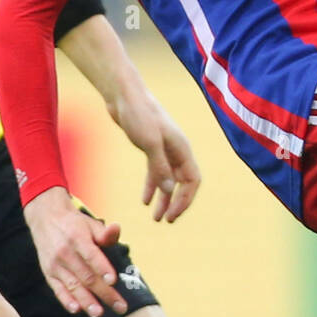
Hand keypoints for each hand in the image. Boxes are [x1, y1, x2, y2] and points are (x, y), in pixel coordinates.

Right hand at [24, 187, 127, 316]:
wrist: (46, 219)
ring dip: (87, 301)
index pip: (91, 255)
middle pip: (86, 276)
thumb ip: (105, 233)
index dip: (102, 268)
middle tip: (120, 306)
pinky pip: (58, 289)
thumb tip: (116, 229)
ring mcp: (55, 264)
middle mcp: (65, 252)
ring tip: (99, 313)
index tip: (113, 281)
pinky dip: (66, 300)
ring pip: (73, 286)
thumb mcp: (90, 224)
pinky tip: (76, 309)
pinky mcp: (49, 273)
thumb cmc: (75, 224)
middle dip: (104, 293)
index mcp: (77, 237)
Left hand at [105, 89, 200, 221]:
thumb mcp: (150, 142)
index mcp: (182, 148)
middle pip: (183, 183)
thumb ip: (160, 167)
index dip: (186, 200)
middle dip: (176, 203)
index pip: (192, 181)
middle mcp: (176, 150)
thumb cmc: (139, 114)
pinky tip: (144, 200)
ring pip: (168, 179)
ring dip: (164, 198)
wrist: (123, 95)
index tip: (172, 215)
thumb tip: (170, 192)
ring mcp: (164, 149)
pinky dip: (152, 186)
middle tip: (165, 221)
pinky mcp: (150, 147)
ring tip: (155, 217)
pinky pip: (156, 172)